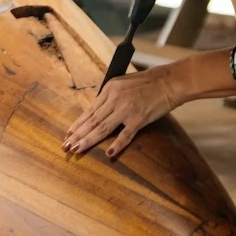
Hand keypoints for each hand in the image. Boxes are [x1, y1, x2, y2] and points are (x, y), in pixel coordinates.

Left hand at [64, 67, 184, 158]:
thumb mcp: (124, 83)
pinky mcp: (139, 118)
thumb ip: (111, 97)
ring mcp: (126, 109)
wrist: (169, 81)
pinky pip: (125, 134)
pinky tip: (108, 154)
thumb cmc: (148, 83)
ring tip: (76, 149)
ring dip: (88, 140)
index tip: (68, 134)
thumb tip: (98, 111)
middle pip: (92, 120)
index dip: (78, 124)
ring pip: (102, 128)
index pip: (89, 110)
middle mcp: (115, 99)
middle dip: (77, 135)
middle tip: (65, 146)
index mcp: (109, 89)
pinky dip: (117, 145)